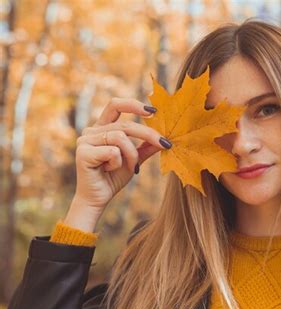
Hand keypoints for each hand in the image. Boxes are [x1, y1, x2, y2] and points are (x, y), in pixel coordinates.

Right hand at [64, 98, 171, 231]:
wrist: (98, 199)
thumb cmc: (114, 178)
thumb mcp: (135, 159)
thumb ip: (147, 146)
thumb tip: (165, 137)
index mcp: (102, 128)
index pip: (115, 105)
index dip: (134, 104)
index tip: (153, 111)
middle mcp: (91, 131)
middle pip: (126, 124)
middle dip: (148, 134)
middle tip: (165, 143)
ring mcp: (85, 140)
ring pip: (121, 138)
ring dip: (132, 154)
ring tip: (132, 167)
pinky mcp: (83, 152)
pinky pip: (112, 152)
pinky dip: (118, 163)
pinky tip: (110, 170)